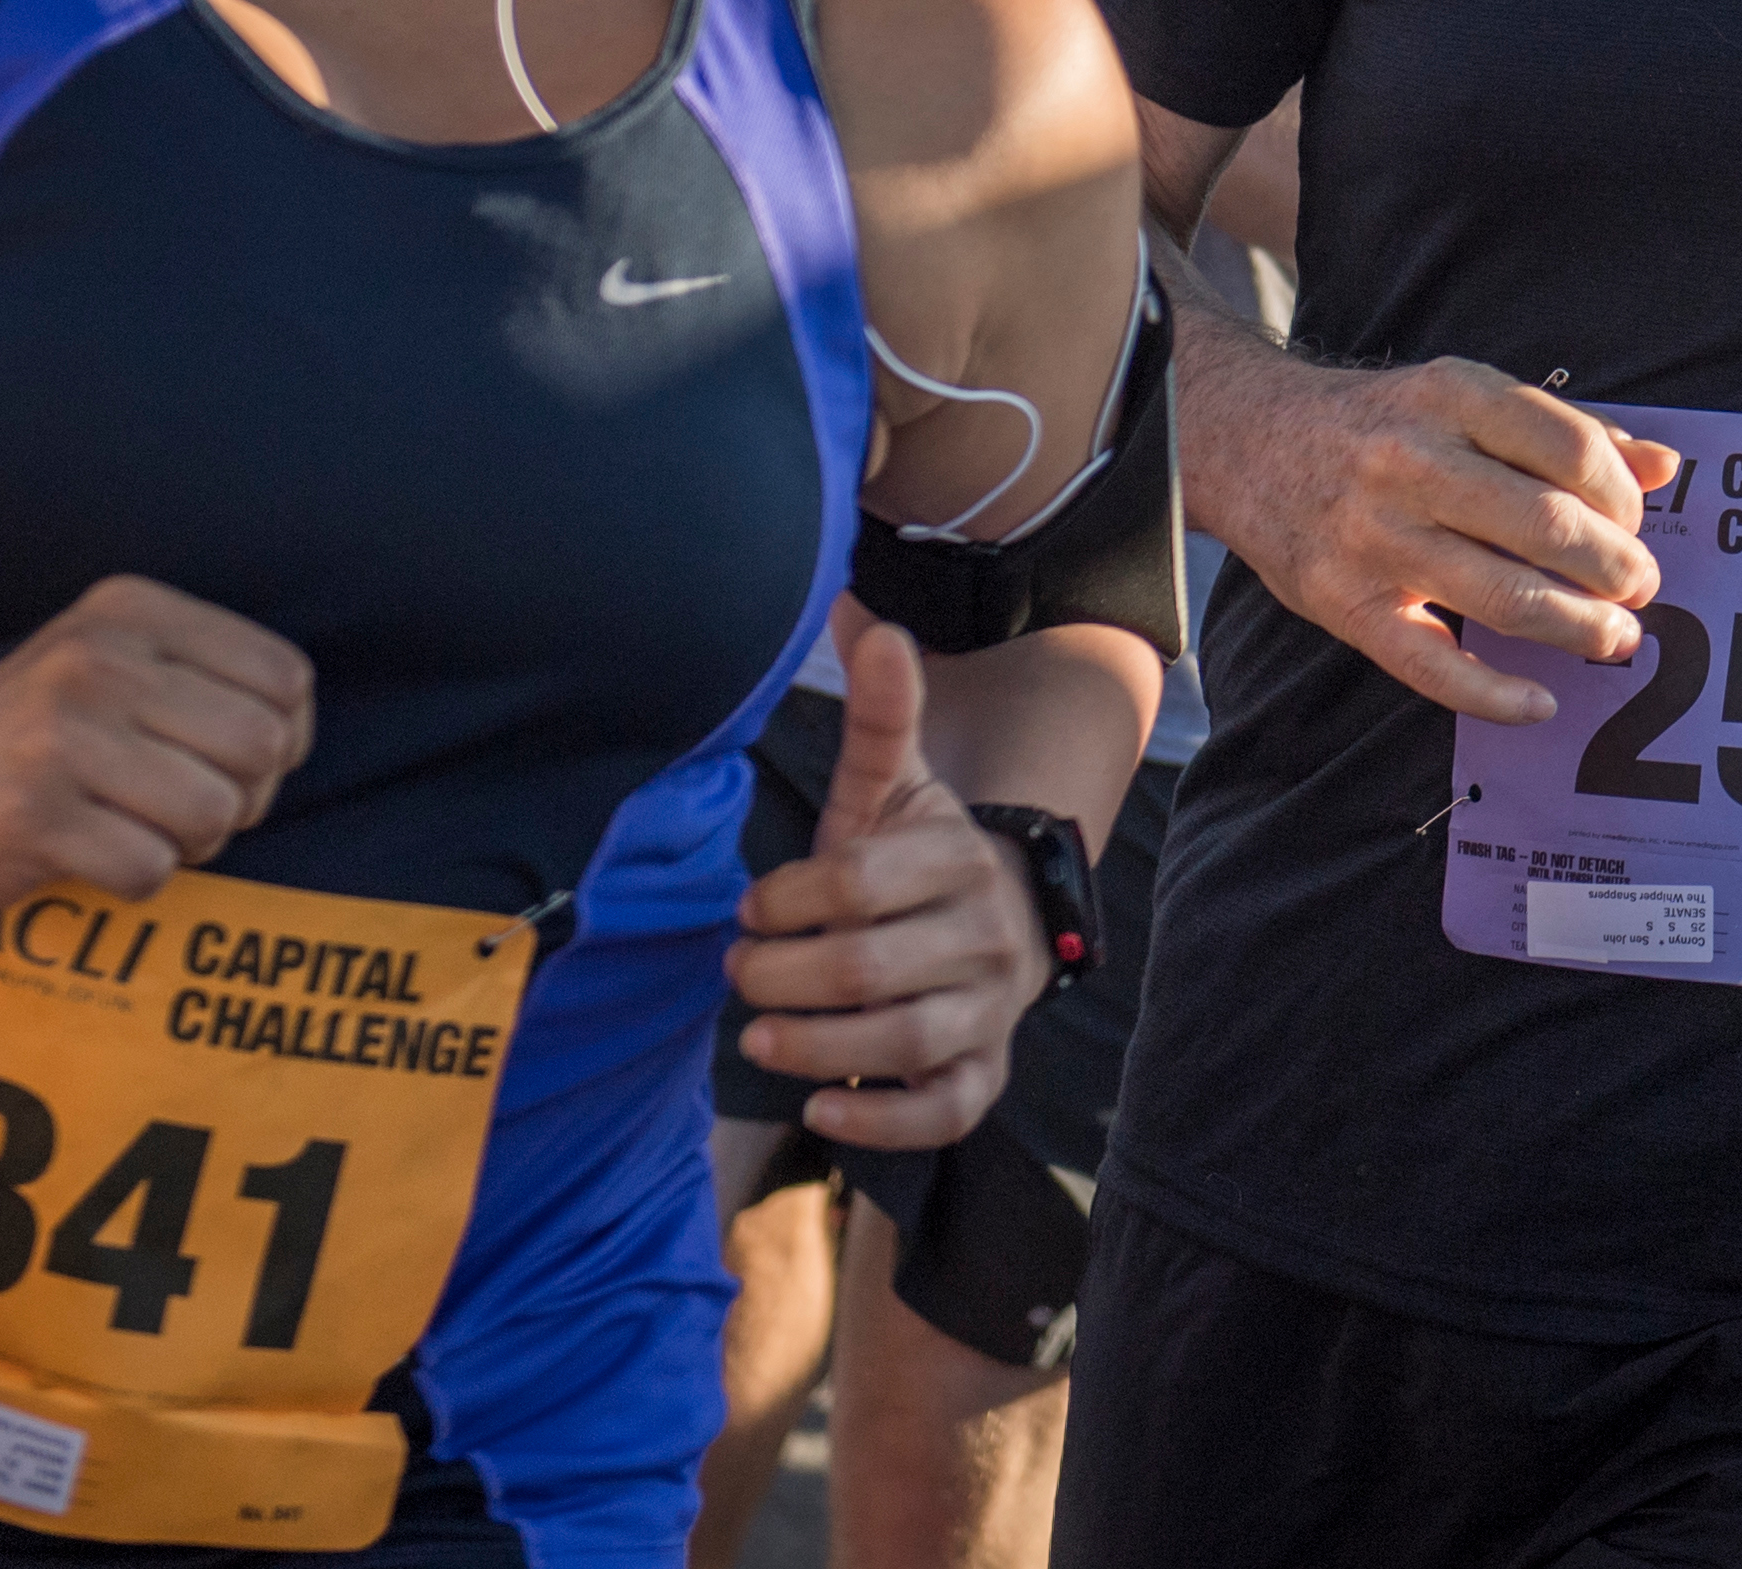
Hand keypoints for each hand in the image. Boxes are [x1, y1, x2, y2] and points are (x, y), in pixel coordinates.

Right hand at [0, 575, 315, 908]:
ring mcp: (58, 736)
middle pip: (261, 747)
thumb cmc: (38, 732)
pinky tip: (89, 853)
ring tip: (137, 827)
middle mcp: (96, 659)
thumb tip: (292, 743)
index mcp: (130, 610)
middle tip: (184, 807)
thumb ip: (213, 679)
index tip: (229, 762)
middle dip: (242, 797)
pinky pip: (150, 868)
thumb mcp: (120, 661)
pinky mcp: (27, 816)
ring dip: (190, 843)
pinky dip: (135, 877)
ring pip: (215, 812)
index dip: (283, 738)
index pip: (285, 678)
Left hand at [729, 617, 1034, 1149]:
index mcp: (957, 857)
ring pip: (902, 1044)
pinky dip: (881, 1123)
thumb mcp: (896, 788)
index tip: (752, 907)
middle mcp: (985, 936)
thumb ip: (879, 717)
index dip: (786, 899)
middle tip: (739, 971)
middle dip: (781, 977)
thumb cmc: (916, 859)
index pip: (857, 882)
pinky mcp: (984, 1076)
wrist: (1002, 927)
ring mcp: (988, 1011)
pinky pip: (943, 1112)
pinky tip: (821, 1105)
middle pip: (866, 970)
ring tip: (757, 1035)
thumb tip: (864, 618)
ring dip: (814, 1048)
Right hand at [1194, 336, 1673, 724]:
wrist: (1246, 440)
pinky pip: (1432, 665)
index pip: (1572, 450)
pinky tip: (1541, 703)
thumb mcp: (1466, 399)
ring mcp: (1375, 536)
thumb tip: (1665, 466)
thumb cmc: (1381, 423)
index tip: (1635, 521)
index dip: (1624, 496)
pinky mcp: (1346, 602)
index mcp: (1452, 397)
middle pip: (1549, 527)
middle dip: (1616, 569)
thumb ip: (1566, 430)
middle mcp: (1412, 461)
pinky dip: (1496, 694)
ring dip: (1580, 628)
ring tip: (1615, 638)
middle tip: (1640, 588)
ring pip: (1505, 597)